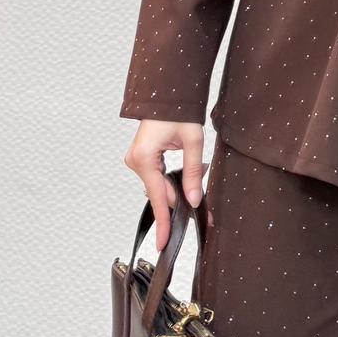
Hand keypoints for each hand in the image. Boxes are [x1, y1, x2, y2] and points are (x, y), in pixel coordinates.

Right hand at [124, 120, 208, 252]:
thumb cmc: (178, 111)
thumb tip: (193, 200)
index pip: (157, 197)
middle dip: (180, 198)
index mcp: (144, 157)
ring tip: (195, 173)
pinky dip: (170, 179)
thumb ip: (193, 172)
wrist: (169, 94)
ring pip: (159, 185)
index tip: (164, 242)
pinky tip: (184, 174)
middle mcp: (135, 160)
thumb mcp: (193, 141)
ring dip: (176, 186)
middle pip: (159, 193)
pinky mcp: (141, 158)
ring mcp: (136, 160)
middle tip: (202, 203)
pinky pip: (156, 177)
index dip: (164, 221)